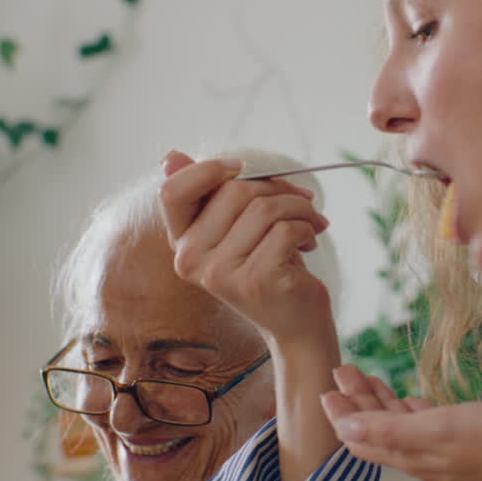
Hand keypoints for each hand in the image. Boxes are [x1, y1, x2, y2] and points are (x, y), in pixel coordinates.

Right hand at [158, 151, 332, 344]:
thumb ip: (209, 194)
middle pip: (233, 191)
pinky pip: (285, 229)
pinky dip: (307, 227)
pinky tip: (309, 242)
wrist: (296, 324)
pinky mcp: (254, 281)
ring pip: (264, 207)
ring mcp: (220, 274)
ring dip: (299, 208)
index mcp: (181, 243)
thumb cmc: (269, 266)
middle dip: (277, 188)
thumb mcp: (237, 227)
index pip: (172, 192)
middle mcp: (191, 260)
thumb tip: (170, 157)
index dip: (207, 170)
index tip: (242, 168)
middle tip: (301, 201)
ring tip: (311, 222)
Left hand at [321, 364, 481, 480]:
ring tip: (368, 377)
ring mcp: (448, 455)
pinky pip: (430, 429)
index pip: (362, 440)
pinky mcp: (469, 446)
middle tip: (344, 369)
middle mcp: (425, 461)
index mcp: (413, 458)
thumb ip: (389, 431)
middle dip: (358, 402)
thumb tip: (343, 429)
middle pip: (380, 432)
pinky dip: (414, 412)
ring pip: (404, 429)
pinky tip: (413, 399)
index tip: (326, 388)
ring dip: (383, 403)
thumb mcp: (439, 429)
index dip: (342, 416)